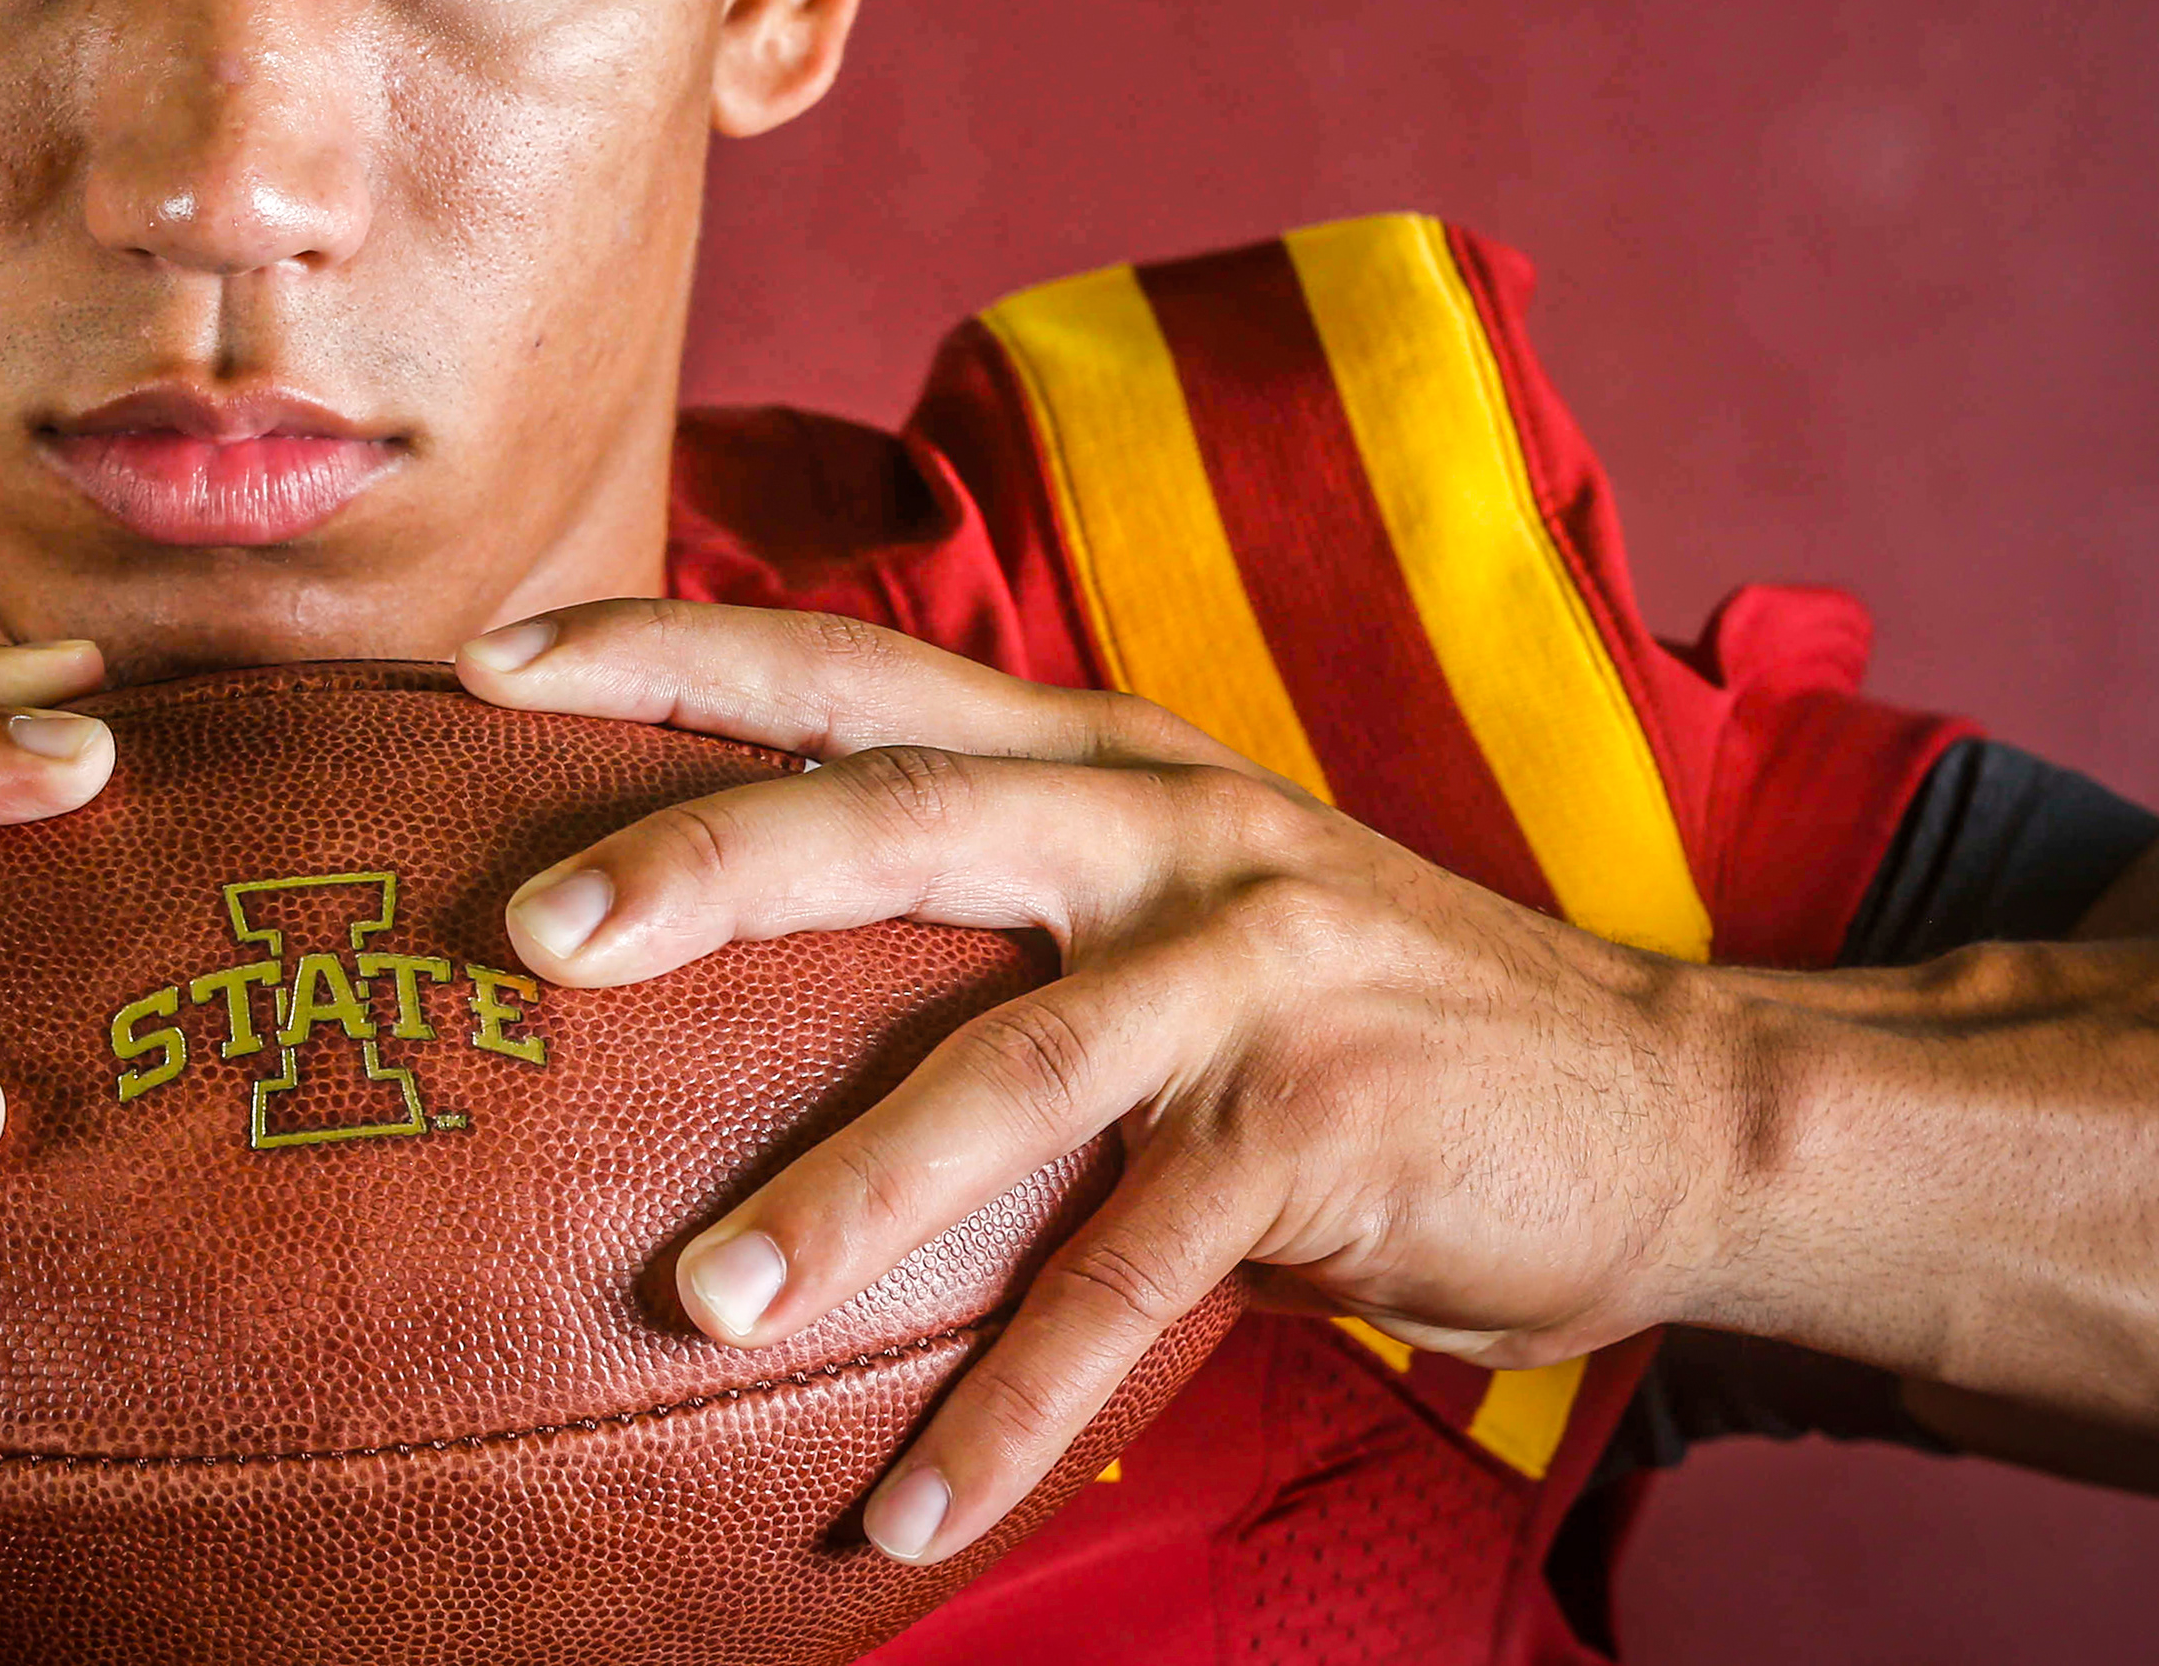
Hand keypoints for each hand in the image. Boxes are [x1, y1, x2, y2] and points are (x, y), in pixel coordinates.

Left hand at [462, 601, 1734, 1567]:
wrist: (1665, 1104)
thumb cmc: (1341, 1016)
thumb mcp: (1157, 906)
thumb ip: (979, 908)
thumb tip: (722, 967)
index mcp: (1092, 749)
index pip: (850, 667)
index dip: (668, 646)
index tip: (493, 662)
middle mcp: (1160, 819)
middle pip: (896, 811)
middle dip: (703, 858)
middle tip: (531, 931)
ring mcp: (1255, 961)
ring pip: (1010, 1060)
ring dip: (844, 1190)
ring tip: (696, 1297)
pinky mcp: (1330, 1120)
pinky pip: (1136, 1275)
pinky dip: (1015, 1401)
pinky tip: (907, 1511)